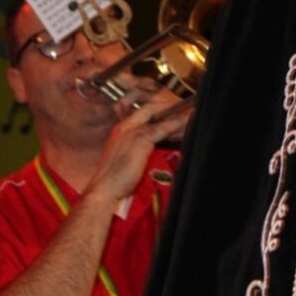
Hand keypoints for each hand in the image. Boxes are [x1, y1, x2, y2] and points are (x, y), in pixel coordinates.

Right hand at [87, 87, 191, 206]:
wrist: (105, 188)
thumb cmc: (114, 178)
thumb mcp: (125, 156)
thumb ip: (138, 147)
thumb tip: (153, 146)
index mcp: (121, 129)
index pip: (142, 111)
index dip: (158, 109)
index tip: (171, 110)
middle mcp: (126, 126)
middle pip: (151, 108)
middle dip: (168, 107)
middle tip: (183, 110)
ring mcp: (133, 132)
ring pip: (159, 117)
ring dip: (176, 115)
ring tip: (190, 113)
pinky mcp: (141, 140)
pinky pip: (163, 128)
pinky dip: (176, 123)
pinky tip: (186, 120)